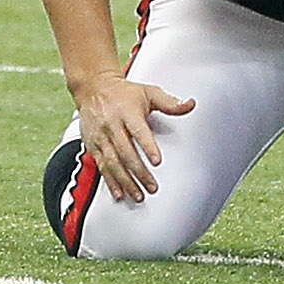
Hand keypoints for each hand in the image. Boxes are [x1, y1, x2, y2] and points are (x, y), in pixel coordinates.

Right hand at [73, 71, 194, 201]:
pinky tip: (119, 193)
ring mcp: (101, 137)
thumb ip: (170, 102)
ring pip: (112, 163)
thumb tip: (190, 104)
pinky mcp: (93, 146)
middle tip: (152, 186)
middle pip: (126, 152)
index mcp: (127, 112)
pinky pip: (101, 167)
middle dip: (139, 172)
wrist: (93, 89)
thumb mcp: (148, 92)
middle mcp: (112, 126)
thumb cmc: (124, 93)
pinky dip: (110, 182)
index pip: (138, 131)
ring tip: (138, 195)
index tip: (157, 161)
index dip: (148, 146)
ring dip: (126, 182)